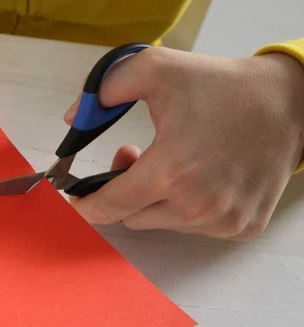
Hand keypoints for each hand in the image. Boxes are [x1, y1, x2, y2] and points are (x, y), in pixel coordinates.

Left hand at [64, 48, 303, 239]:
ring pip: (161, 222)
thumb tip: (74, 118)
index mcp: (172, 171)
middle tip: (134, 155)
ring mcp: (223, 221)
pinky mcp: (242, 227)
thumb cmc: (222, 88)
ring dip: (155, 197)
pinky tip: (199, 177)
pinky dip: (185, 207)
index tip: (75, 199)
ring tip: (172, 161)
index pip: (109, 207)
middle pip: (131, 215)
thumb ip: (105, 90)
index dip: (85, 205)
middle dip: (123, 189)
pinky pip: (193, 227)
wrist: (289, 103)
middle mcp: (197, 206)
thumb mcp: (157, 69)